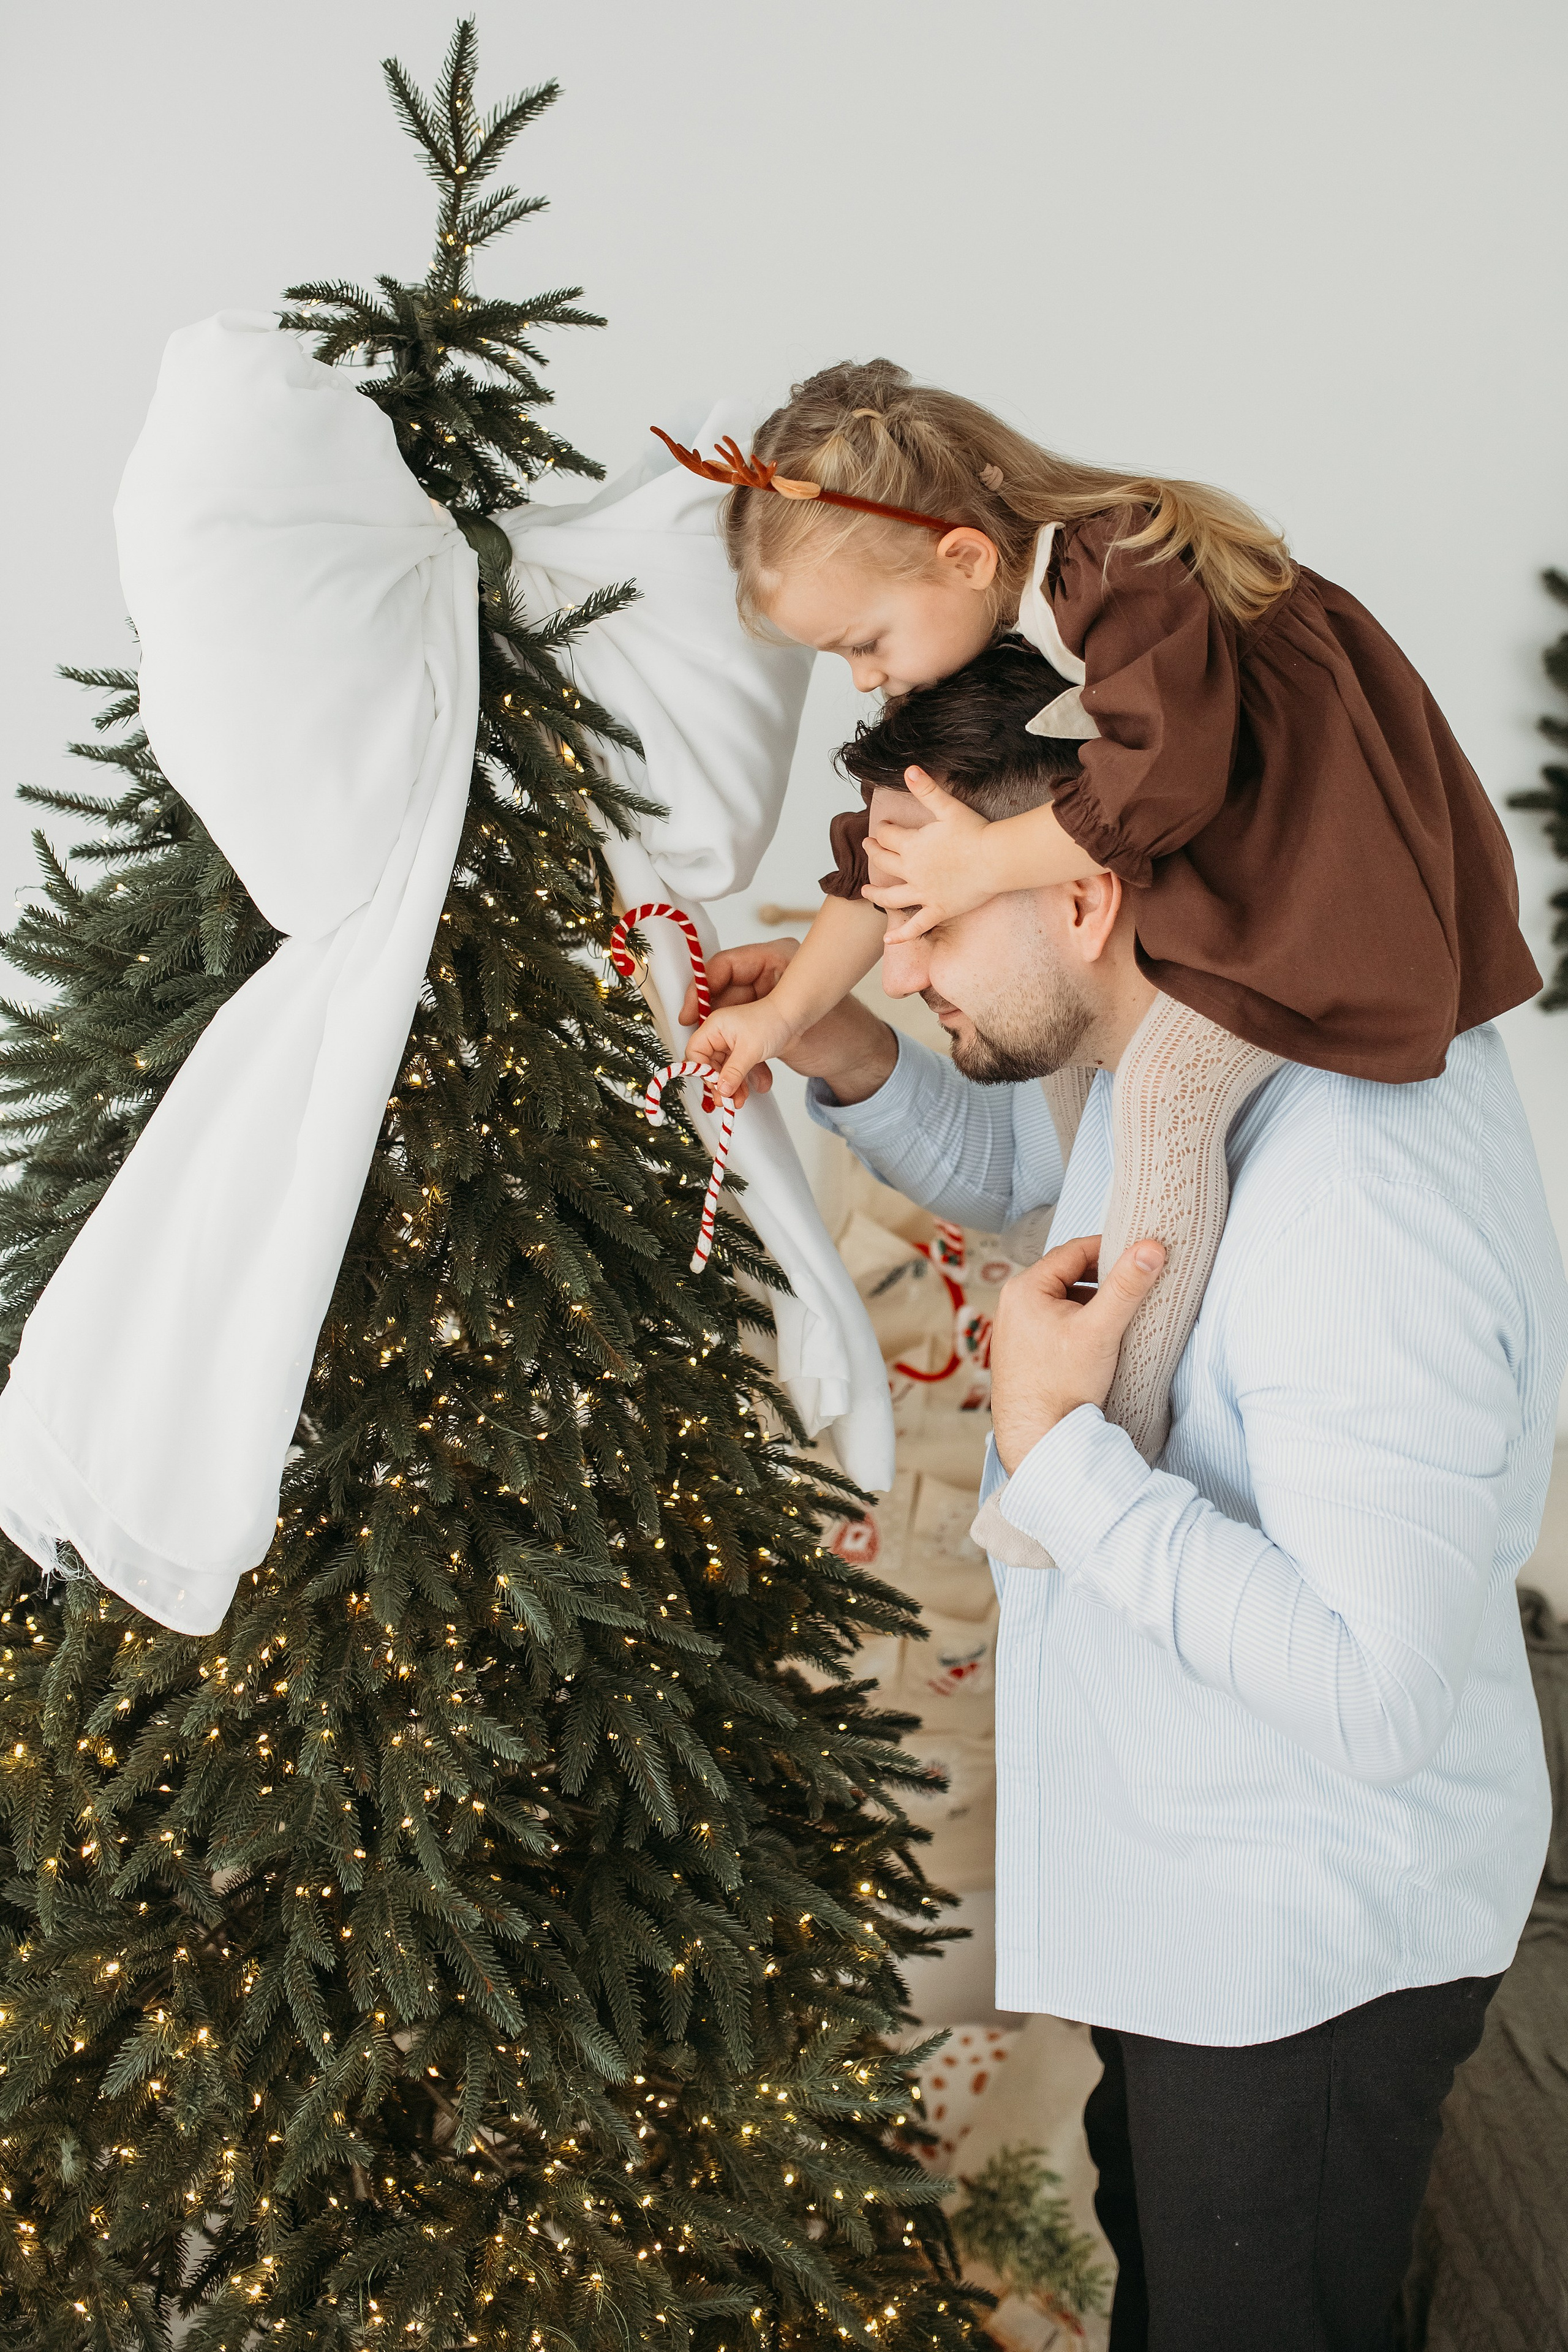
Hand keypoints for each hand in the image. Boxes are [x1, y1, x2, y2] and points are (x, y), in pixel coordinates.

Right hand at [681, 939, 897, 1106]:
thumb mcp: (778, 1042)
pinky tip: (758, 1085)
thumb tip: (718, 1086)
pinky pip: (743, 1047)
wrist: (858, 1052)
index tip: (686, 1020)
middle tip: (712, 1078)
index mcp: (765, 963)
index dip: (697, 995)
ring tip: (737, 1095)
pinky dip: (746, 1069)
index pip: (716, 972)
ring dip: (730, 1067)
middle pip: (717, 1008)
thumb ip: (741, 1061)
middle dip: (714, 1049)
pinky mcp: (764, 1032)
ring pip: (730, 1033)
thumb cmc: (834, 1030)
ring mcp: (761, 1008)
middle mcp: (760, 982)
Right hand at [686, 994, 799, 1102]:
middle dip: (719, 1084)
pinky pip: (737, 1071)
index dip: (702, 1070)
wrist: (794, 1017)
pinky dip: (742, 1082)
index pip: (695, 1052)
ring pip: (724, 1071)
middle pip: (709, 1065)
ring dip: (731, 1087)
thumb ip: (734, 1072)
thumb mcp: (750, 1050)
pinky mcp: (742, 1052)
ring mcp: (731, 1044)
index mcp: (714, 1028)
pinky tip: (750, 1090)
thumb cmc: (772, 1021)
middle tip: (726, 1099)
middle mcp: (720, 1035)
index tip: (713, 1084)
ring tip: (739, 1100)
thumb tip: (722, 1089)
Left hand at [862, 766, 997, 943]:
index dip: (883, 830)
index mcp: (912, 845)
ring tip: (866, 892)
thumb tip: (908, 769)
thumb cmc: (976, 832)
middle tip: (868, 847)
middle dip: (875, 853)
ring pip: (891, 897)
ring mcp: (924, 894)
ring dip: (876, 894)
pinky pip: (916, 926)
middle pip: (885, 862)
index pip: (888, 836)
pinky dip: (901, 935)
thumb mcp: (949, 806)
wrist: (997, 859)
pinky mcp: (938, 910)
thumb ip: (926, 789)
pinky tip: (887, 941)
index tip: (883, 828)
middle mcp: (912, 871)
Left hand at [989, 1233, 1166, 1472]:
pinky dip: (1079, 1324)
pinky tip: (1100, 1340)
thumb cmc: (1062, 1386)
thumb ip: (1126, 1286)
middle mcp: (1012, 1304)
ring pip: (1063, 1301)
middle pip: (1067, 1276)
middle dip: (1102, 1279)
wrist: (1038, 1439)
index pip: (1073, 1251)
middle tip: (1136, 1285)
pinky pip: (1054, 1324)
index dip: (1109, 1248)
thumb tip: (1151, 1248)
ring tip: (1122, 1315)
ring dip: (1092, 1303)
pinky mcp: (1022, 1352)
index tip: (1139, 1254)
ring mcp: (1015, 1329)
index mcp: (1024, 1288)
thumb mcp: (1101, 1330)